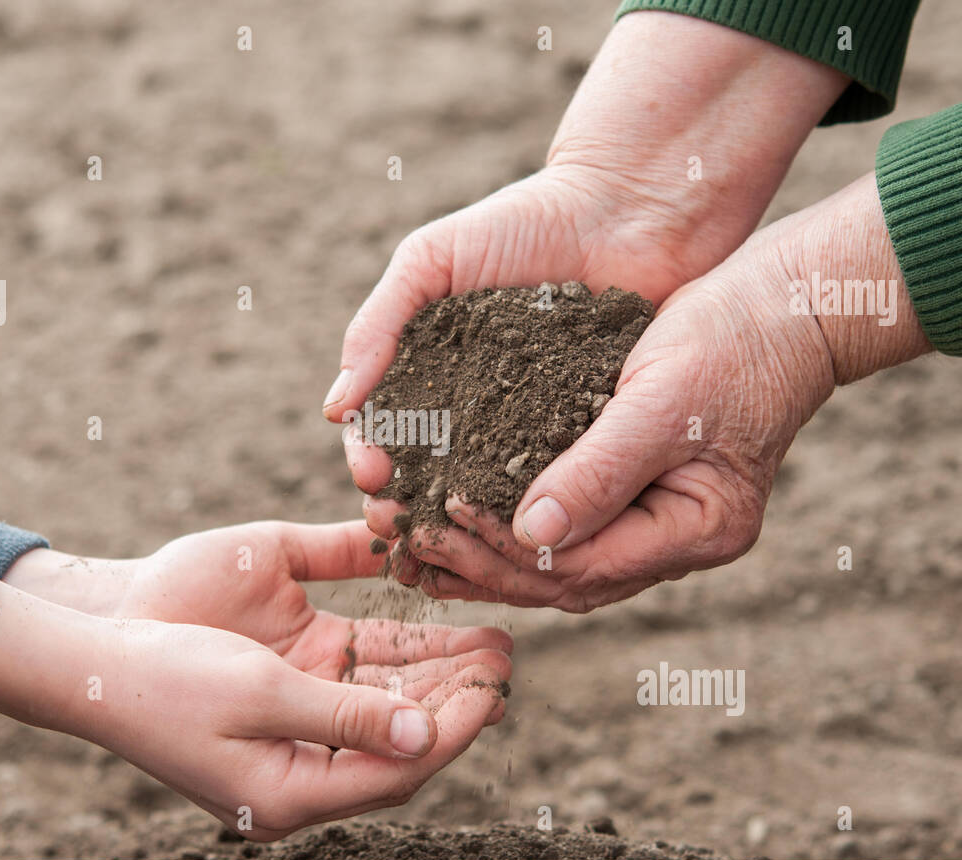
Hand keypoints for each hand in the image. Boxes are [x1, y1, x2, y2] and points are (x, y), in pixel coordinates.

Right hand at [0, 581, 510, 840]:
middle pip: (400, 735)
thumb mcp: (260, 696)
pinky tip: (435, 629)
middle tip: (506, 657)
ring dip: (435, 672)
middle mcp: (302, 765)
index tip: (496, 687)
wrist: (94, 654)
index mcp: (291, 792)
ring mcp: (296, 722)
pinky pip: (356, 671)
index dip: (453, 729)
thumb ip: (345, 715)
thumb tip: (423, 732)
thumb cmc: (167, 681)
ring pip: (385, 700)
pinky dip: (397, 653)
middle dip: (456, 696)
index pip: (396, 767)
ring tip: (490, 639)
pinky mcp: (287, 680)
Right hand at [325, 11, 850, 544]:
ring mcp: (530, 428)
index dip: (372, 460)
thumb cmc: (522, 223)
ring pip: (488, 493)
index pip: (384, 432)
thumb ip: (378, 325)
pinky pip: (556, 481)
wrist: (626, 209)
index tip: (373, 479)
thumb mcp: (431, 261)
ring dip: (464, 527)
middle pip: (428, 477)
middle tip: (404, 529)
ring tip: (454, 547)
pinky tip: (524, 532)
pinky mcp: (586, 436)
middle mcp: (473, 411)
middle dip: (409, 508)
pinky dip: (536, 510)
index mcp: (428, 374)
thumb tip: (334, 410)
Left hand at [394, 174, 930, 610]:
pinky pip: (563, 527)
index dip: (503, 549)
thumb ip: (599, 472)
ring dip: (485, 558)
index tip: (438, 515)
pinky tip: (456, 516)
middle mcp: (679, 542)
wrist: (784, 304)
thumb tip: (529, 537)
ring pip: (556, 564)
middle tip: (405, 544)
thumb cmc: (731, 341)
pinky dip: (508, 527)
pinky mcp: (638, 493)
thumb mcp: (661, 401)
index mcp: (699, 531)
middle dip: (480, 567)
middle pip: (562, 581)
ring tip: (413, 547)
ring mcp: (660, 523)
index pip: (582, 567)